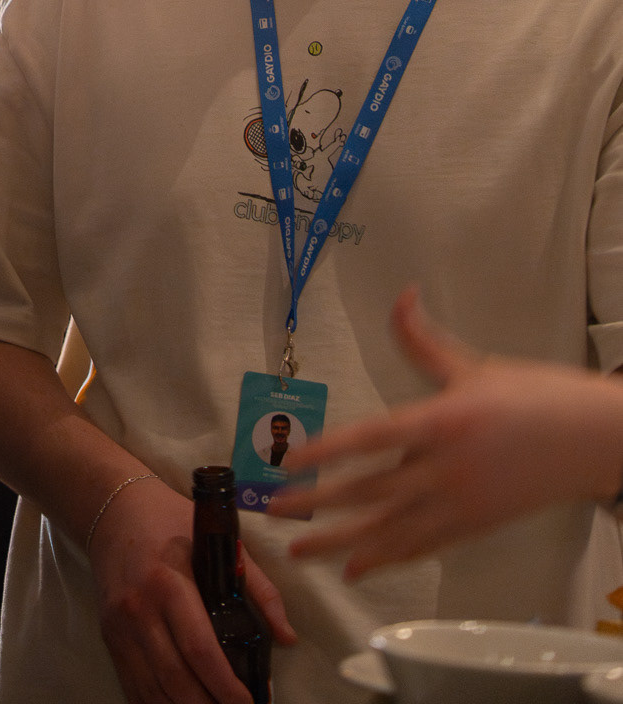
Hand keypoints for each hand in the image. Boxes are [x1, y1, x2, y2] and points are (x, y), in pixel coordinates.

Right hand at [89, 473, 295, 703]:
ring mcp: (119, 627)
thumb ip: (257, 586)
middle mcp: (138, 609)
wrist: (112, 509)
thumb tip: (287, 636)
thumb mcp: (215, 540)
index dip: (225, 684)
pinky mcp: (109, 637)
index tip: (248, 702)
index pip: (199, 647)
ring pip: (152, 690)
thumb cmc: (169, 521)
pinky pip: (132, 686)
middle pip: (175, 678)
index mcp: (168, 582)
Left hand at [268, 285, 622, 576]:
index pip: (371, 438)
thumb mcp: (474, 364)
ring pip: (388, 529)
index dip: (327, 451)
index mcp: (441, 421)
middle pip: (370, 491)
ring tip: (300, 551)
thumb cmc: (536, 398)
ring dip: (340, 542)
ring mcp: (458, 503)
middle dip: (318, 504)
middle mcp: (444, 468)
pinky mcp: (472, 526)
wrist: (591, 442)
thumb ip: (424, 339)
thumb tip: (400, 294)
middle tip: (272, 511)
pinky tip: (357, 568)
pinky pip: (420, 547)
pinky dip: (386, 558)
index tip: (288, 462)